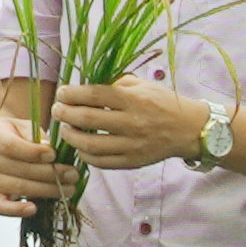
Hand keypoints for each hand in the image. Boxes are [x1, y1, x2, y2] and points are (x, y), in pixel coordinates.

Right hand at [0, 98, 80, 216]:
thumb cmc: (11, 137)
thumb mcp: (21, 127)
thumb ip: (35, 134)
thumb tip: (50, 148)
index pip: (12, 146)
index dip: (34, 152)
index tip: (54, 155)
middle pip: (20, 169)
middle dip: (51, 173)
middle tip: (73, 174)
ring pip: (18, 188)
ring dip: (47, 190)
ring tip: (68, 189)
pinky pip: (0, 207)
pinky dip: (16, 210)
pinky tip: (34, 208)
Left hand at [49, 76, 206, 173]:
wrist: (189, 129)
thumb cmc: (164, 103)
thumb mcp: (143, 85)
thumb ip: (116, 84)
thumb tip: (87, 88)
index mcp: (134, 99)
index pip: (95, 94)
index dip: (72, 93)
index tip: (61, 92)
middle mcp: (133, 122)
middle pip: (88, 118)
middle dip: (65, 113)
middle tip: (56, 110)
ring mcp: (133, 144)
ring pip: (91, 144)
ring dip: (71, 136)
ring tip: (65, 129)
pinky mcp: (133, 161)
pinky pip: (102, 162)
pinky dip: (86, 155)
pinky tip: (81, 147)